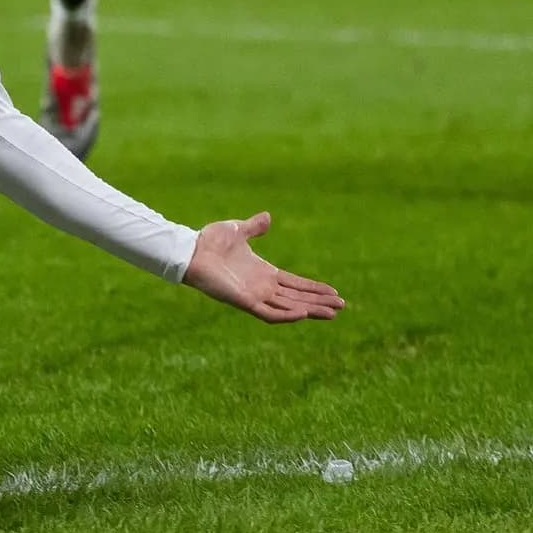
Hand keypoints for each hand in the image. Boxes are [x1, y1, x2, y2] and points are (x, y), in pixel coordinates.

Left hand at [181, 212, 343, 323]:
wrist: (191, 250)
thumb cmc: (210, 241)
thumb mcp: (238, 230)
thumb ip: (254, 227)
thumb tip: (268, 217)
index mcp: (263, 272)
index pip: (295, 284)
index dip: (314, 288)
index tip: (335, 292)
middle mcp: (262, 287)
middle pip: (297, 298)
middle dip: (319, 302)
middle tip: (342, 307)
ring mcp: (254, 296)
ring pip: (289, 308)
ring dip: (310, 310)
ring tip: (332, 313)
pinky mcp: (244, 302)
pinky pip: (269, 313)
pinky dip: (286, 314)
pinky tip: (304, 313)